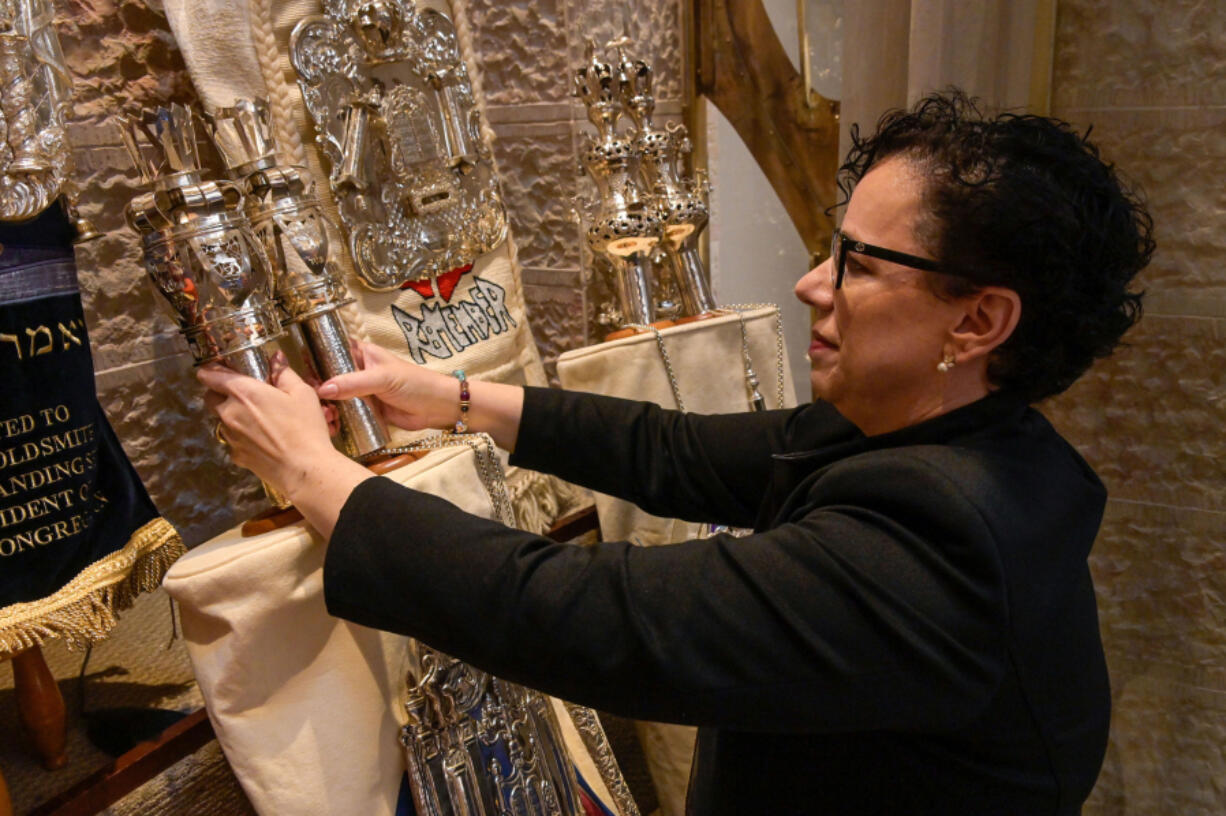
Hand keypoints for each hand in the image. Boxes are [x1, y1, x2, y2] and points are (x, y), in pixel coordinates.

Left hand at [198, 353, 350, 497]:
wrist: (304, 470)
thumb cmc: (306, 428)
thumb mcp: (302, 394)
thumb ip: (284, 374)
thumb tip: (276, 358)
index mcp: (243, 392)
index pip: (210, 376)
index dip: (211, 371)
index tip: (218, 369)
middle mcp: (229, 413)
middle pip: (209, 398)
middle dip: (218, 392)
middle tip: (239, 393)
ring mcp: (230, 436)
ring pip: (220, 420)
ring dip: (230, 415)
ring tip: (254, 418)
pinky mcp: (236, 455)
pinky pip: (231, 440)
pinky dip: (240, 436)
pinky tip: (260, 439)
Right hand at [317, 342, 457, 430]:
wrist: (437, 408)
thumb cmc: (414, 384)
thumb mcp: (382, 379)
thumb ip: (353, 383)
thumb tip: (323, 389)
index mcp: (362, 353)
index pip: (332, 350)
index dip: (315, 358)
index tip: (298, 372)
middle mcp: (358, 370)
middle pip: (329, 376)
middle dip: (318, 387)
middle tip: (307, 399)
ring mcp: (361, 391)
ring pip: (336, 396)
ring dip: (326, 404)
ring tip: (319, 414)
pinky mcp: (366, 409)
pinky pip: (346, 411)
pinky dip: (337, 417)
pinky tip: (328, 423)